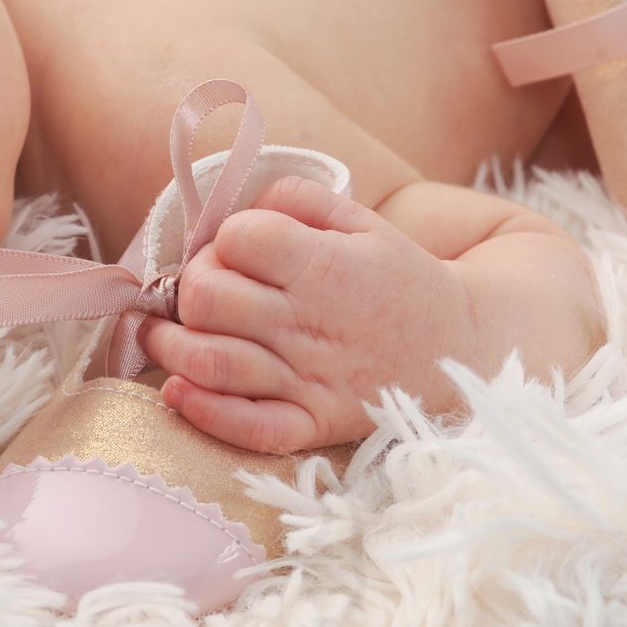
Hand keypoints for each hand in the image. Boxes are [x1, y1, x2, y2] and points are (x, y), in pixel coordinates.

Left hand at [134, 174, 473, 454]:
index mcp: (325, 265)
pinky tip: (179, 390)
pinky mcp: (312, 424)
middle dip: (190, 287)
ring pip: (209, 361)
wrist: (462, 349)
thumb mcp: (362, 220)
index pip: (238, 239)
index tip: (234, 250)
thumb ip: (297, 199)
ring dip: (170, 346)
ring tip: (164, 334)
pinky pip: (246, 427)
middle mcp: (310, 322)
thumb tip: (242, 208)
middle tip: (203, 291)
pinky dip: (202, 411)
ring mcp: (309, 378)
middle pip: (207, 298)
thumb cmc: (399, 279)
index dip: (223, 240)